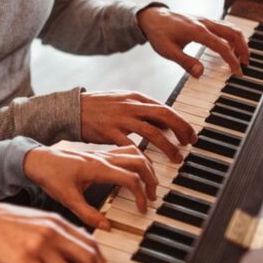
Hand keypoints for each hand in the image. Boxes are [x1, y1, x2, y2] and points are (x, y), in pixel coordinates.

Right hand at [0, 202, 108, 262]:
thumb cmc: (5, 222)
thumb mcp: (37, 219)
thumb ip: (57, 231)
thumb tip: (77, 248)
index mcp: (56, 221)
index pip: (90, 242)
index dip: (102, 261)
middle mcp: (52, 233)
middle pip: (88, 257)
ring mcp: (39, 247)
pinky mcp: (26, 262)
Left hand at [23, 145, 157, 224]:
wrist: (37, 160)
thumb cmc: (50, 176)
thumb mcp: (67, 199)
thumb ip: (88, 214)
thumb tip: (107, 227)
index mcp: (98, 168)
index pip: (131, 178)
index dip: (141, 195)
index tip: (142, 209)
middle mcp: (103, 157)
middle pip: (140, 161)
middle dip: (151, 179)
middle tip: (152, 197)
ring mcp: (103, 153)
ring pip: (136, 153)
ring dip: (147, 168)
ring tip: (149, 185)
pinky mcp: (100, 153)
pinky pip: (126, 150)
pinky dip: (138, 159)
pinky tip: (137, 172)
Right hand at [81, 90, 195, 161]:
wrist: (72, 109)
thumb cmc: (98, 107)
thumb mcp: (121, 101)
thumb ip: (142, 110)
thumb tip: (163, 122)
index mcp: (135, 98)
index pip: (165, 108)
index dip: (181, 122)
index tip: (190, 135)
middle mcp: (131, 106)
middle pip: (164, 116)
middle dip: (181, 130)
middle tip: (189, 143)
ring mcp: (120, 119)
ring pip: (153, 132)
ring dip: (168, 147)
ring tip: (176, 158)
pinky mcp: (109, 132)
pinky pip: (131, 145)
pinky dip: (143, 155)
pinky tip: (149, 165)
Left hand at [137, 6, 249, 77]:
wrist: (152, 17)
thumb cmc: (159, 33)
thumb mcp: (168, 51)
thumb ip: (185, 62)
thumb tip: (200, 73)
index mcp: (197, 31)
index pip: (221, 46)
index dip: (232, 60)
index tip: (238, 72)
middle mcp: (205, 23)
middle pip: (233, 32)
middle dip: (243, 48)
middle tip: (247, 63)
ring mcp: (206, 20)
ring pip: (231, 28)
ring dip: (240, 41)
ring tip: (242, 57)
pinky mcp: (204, 21)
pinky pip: (224, 26)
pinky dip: (232, 36)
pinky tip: (230, 47)